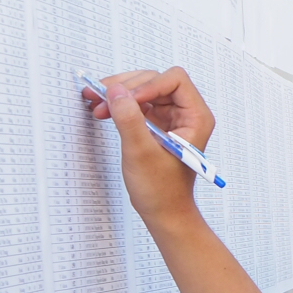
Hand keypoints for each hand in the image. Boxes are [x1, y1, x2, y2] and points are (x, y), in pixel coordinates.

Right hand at [85, 68, 215, 230]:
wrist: (163, 213)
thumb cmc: (161, 190)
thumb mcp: (140, 153)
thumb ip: (129, 119)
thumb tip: (115, 91)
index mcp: (196, 117)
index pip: (175, 80)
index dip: (148, 84)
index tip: (125, 98)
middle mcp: (187, 113)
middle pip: (156, 81)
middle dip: (127, 86)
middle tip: (100, 94)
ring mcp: (171, 118)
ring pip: (144, 90)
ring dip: (119, 94)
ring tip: (96, 102)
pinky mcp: (157, 125)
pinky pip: (138, 105)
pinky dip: (120, 105)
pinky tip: (103, 111)